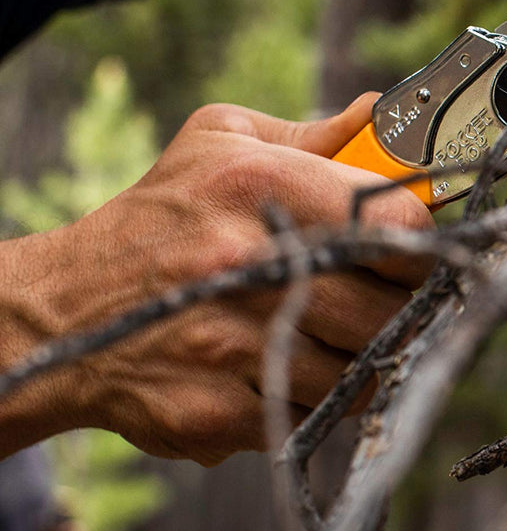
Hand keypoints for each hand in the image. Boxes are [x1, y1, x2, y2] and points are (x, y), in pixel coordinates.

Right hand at [0, 95, 434, 464]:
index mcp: (259, 186)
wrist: (64, 311)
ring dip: (363, 359)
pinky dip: (315, 399)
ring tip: (337, 336)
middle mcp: (246, 265)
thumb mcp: (219, 143)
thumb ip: (311, 134)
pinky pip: (311, 415)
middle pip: (387, 308)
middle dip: (398, 309)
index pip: (396, 222)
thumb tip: (379, 116)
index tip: (411, 250)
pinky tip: (291, 369)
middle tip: (383, 300)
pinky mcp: (214, 410)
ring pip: (360, 370)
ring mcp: (229, 344)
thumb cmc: (160, 217)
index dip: (418, 242)